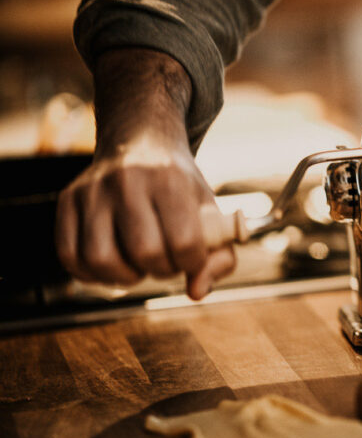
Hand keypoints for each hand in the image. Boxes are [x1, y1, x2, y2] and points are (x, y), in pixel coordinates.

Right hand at [56, 49, 234, 300]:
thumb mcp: (210, 212)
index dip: (193, 263)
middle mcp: (127, 180)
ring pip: (100, 259)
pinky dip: (93, 274)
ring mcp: (92, 190)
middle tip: (166, 261)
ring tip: (139, 265)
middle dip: (162, 270)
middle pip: (144, 252)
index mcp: (170, 178)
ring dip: (125, 277)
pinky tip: (114, 265)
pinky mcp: (67, 201)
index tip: (193, 258)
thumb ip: (218, 256)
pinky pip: (70, 256)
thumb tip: (196, 293)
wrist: (139, 144)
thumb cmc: (180, 189)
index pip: (184, 240)